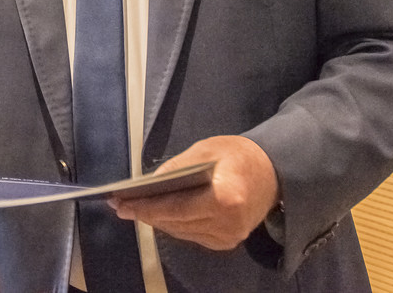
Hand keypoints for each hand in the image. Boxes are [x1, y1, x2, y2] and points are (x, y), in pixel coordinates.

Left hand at [112, 135, 278, 250]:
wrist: (273, 173)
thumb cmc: (238, 156)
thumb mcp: (205, 150)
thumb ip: (176, 168)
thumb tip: (149, 184)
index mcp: (225, 197)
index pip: (175, 207)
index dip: (145, 206)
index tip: (120, 203)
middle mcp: (228, 223)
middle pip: (176, 222)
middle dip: (145, 213)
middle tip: (120, 206)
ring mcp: (229, 237)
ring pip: (181, 231)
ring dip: (157, 221)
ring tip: (133, 209)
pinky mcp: (228, 242)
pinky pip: (192, 235)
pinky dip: (174, 225)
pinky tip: (158, 215)